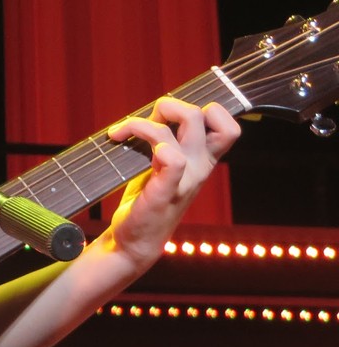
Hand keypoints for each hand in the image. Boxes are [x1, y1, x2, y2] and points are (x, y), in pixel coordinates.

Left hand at [104, 96, 240, 267]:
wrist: (134, 240)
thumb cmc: (147, 198)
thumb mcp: (162, 163)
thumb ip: (166, 137)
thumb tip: (160, 109)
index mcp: (202, 160)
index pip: (228, 125)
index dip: (205, 109)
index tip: (169, 116)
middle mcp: (199, 167)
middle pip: (204, 115)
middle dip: (170, 106)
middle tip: (142, 122)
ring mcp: (185, 179)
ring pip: (186, 127)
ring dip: (144, 122)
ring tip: (119, 133)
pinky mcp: (165, 191)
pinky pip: (173, 159)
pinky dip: (153, 143)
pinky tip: (122, 143)